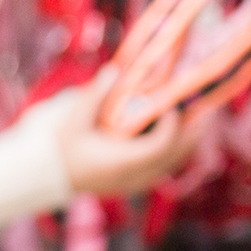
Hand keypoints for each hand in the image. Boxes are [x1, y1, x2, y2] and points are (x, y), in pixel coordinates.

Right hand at [47, 86, 202, 197]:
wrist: (42, 179)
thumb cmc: (56, 151)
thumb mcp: (71, 121)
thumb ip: (93, 95)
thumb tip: (114, 69)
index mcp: (121, 163)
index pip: (160, 146)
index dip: (172, 125)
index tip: (172, 104)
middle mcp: (133, 176)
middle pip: (176, 156)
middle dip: (194, 132)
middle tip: (208, 108)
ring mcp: (134, 181)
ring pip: (173, 163)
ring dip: (188, 141)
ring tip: (200, 118)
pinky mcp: (132, 181)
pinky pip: (163, 166)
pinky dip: (175, 149)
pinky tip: (178, 132)